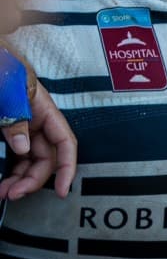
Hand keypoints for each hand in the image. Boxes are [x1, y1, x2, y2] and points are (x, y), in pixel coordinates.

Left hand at [0, 46, 76, 199]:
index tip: (64, 190)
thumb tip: (23, 148)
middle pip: (45, 157)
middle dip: (33, 179)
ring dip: (19, 178)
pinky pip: (13, 154)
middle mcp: (36, 120)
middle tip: (12, 193)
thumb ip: (16, 119)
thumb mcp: (9, 91)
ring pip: (28, 159)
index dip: (68, 167)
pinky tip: (2, 178)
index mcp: (44, 109)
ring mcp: (20, 125)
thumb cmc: (1, 65)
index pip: (65, 143)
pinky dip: (9, 169)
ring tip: (3, 190)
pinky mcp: (5, 129)